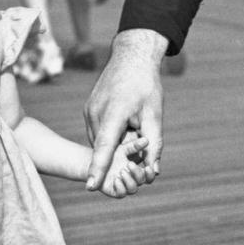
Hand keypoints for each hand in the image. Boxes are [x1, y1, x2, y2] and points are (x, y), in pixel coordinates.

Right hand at [84, 29, 166, 190]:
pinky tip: (124, 118)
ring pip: (101, 140)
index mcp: (113, 112)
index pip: (104, 147)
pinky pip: (98, 131)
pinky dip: (110, 133)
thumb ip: (154, 144)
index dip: (98, 168)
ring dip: (115, 142)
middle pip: (105, 147)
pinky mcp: (88, 109)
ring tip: (132, 121)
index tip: (91, 187)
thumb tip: (153, 171)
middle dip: (119, 152)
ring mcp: (89, 110)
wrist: (131, 57)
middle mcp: (96, 112)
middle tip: (138, 137)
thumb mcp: (154, 114)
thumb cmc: (146, 85)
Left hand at [98, 133, 150, 198]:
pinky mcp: (113, 190)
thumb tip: (146, 141)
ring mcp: (123, 185)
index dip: (150, 173)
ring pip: (132, 189)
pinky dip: (121, 188)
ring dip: (130, 182)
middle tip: (129, 164)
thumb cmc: (109, 152)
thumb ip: (134, 146)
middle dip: (138, 174)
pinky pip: (121, 194)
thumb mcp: (122, 147)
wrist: (92, 160)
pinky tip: (116, 179)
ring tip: (121, 172)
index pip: (148, 174)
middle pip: (142, 181)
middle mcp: (131, 178)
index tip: (147, 167)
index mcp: (136, 168)